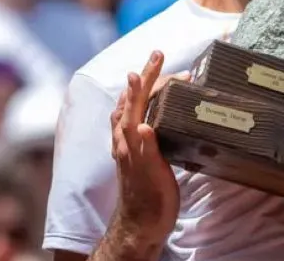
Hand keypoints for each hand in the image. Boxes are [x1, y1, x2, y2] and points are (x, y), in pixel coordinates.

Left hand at [110, 51, 187, 248]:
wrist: (140, 226)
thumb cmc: (150, 201)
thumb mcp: (152, 175)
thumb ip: (146, 149)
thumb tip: (143, 124)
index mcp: (129, 140)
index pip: (136, 101)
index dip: (145, 80)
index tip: (155, 58)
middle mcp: (124, 139)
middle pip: (131, 100)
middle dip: (145, 77)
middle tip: (159, 56)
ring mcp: (127, 146)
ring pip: (128, 109)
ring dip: (138, 89)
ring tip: (148, 73)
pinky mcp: (134, 153)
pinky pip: (132, 120)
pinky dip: (138, 105)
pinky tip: (145, 107)